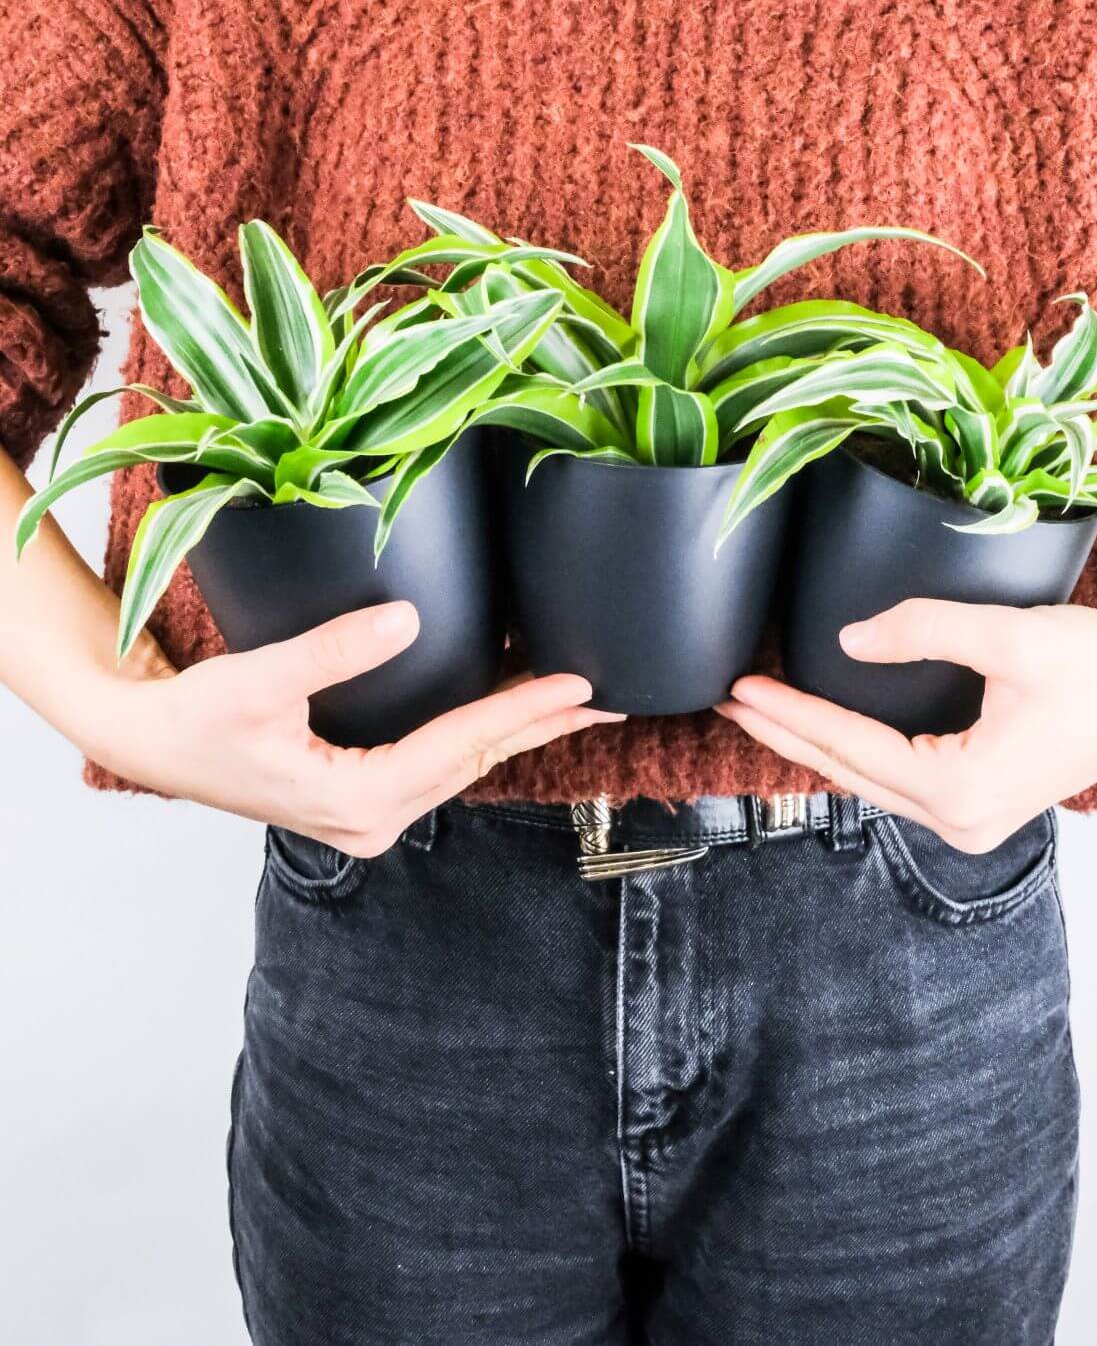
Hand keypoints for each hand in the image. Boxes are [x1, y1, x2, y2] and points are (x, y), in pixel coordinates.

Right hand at [81, 600, 621, 855]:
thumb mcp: (258, 680)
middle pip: (476, 761)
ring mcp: (368, 813)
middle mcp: (372, 819)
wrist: (148, 742)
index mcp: (356, 801)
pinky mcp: (360, 794)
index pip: (461, 746)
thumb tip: (407, 618)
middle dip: (542, 725)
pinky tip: (504, 705)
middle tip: (609, 697)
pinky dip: (476, 731)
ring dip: (515, 728)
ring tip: (574, 697)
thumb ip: (333, 649)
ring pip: (461, 764)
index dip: (524, 710)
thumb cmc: (192, 720)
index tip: (580, 684)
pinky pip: (437, 761)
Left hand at [716, 598, 1096, 852]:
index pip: (849, 746)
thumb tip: (850, 639)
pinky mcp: (983, 802)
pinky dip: (856, 751)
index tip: (739, 687)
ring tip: (761, 710)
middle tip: (727, 700)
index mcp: (961, 790)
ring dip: (815, 743)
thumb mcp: (1008, 636)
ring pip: (869, 780)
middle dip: (786, 733)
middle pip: (848, 772)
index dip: (789, 713)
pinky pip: (898, 779)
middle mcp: (962, 820)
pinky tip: (825, 727)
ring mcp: (973, 819)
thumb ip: (924, 630)